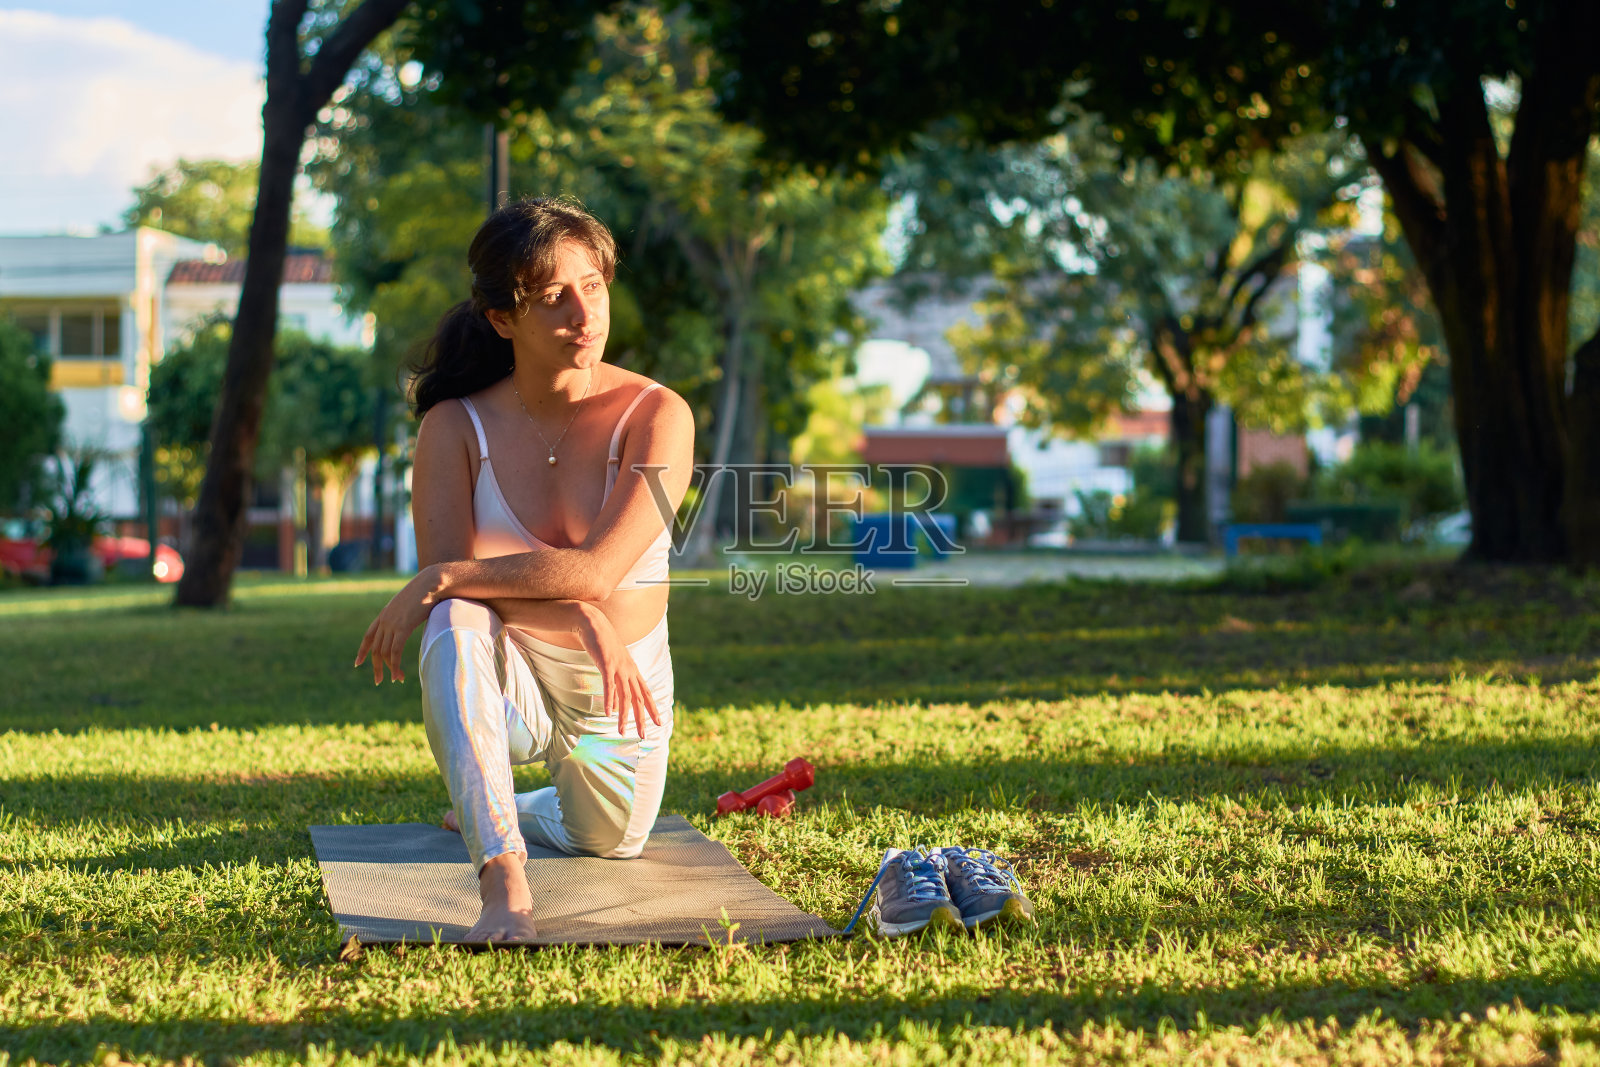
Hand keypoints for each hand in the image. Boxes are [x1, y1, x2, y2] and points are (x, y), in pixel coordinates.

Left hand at [354, 564, 444, 684]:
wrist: (431, 583)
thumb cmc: (426, 591)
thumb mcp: (411, 603)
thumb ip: (407, 613)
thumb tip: (412, 618)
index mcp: (384, 614)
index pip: (368, 636)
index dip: (363, 650)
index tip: (358, 663)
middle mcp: (385, 620)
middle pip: (375, 649)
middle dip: (377, 666)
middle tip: (378, 681)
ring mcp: (392, 624)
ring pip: (384, 653)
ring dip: (389, 669)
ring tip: (395, 680)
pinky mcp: (402, 628)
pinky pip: (395, 652)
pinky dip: (395, 666)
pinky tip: (398, 675)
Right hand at [574, 605, 660, 738]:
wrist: (593, 623)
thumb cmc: (602, 644)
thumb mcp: (613, 663)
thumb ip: (617, 679)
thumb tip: (616, 699)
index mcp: (632, 670)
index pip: (646, 693)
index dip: (653, 708)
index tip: (659, 722)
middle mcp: (629, 670)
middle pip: (639, 698)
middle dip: (642, 718)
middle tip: (644, 735)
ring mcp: (619, 667)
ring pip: (625, 696)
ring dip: (624, 715)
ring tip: (621, 731)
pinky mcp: (607, 664)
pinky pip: (609, 686)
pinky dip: (610, 700)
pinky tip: (608, 713)